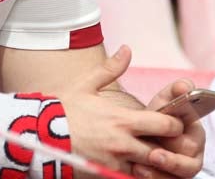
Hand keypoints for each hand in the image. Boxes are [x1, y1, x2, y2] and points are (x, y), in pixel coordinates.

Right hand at [59, 46, 189, 177]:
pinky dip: (136, 173)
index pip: (166, 125)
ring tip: (151, 157)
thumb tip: (127, 49)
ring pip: (148, 169)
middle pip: (163, 151)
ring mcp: (115, 163)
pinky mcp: (105, 175)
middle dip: (168, 148)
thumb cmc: (63, 110)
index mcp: (123, 120)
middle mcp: (124, 144)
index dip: (175, 125)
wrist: (39, 135)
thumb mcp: (87, 85)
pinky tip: (134, 166)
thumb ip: (111, 68)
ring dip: (152, 163)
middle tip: (167, 144)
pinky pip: (130, 178)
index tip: (173, 123)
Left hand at [132, 79, 205, 178]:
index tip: (173, 133)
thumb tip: (185, 86)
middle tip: (154, 154)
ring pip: (179, 177)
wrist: (141, 132)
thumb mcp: (166, 100)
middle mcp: (192, 155)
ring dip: (161, 171)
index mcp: (196, 135)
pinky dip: (152, 177)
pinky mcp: (168, 177)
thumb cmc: (157, 115)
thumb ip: (176, 91)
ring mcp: (181, 170)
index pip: (196, 141)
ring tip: (143, 164)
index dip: (183, 140)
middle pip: (188, 162)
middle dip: (172, 158)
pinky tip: (137, 169)